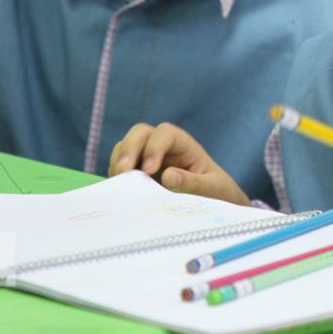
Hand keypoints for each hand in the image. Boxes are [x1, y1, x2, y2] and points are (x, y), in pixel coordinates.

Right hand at [109, 122, 249, 204]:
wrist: (212, 200)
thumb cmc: (216, 190)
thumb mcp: (212, 188)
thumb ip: (193, 182)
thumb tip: (168, 176)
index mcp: (183, 144)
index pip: (165, 133)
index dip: (154, 147)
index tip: (149, 170)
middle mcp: (162, 146)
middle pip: (140, 133)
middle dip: (129, 149)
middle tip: (123, 172)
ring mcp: (146, 157)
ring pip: (125, 147)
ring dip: (118, 162)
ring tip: (119, 183)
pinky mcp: (136, 172)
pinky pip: (120, 166)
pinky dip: (116, 175)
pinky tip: (118, 190)